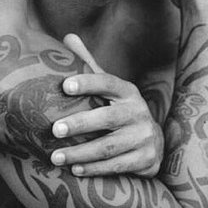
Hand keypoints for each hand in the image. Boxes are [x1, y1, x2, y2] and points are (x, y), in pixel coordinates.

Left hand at [50, 34, 163, 177]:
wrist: (152, 142)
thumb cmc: (119, 110)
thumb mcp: (109, 89)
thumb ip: (89, 66)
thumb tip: (68, 37)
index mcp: (127, 91)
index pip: (107, 82)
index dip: (87, 83)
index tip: (64, 85)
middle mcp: (138, 112)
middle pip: (107, 118)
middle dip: (80, 124)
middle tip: (54, 129)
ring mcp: (144, 137)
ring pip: (108, 147)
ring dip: (80, 154)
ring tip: (55, 157)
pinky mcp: (146, 160)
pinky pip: (116, 166)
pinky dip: (94, 169)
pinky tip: (75, 170)